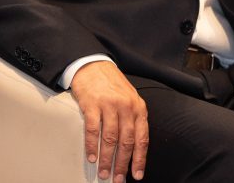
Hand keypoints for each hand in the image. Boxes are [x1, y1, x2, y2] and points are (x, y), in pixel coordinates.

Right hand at [71, 61, 147, 181]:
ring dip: (107, 159)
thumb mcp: (129, 98)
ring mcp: (109, 105)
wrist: (92, 64)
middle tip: (118, 178)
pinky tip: (91, 155)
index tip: (137, 175)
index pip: (142, 138)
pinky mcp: (92, 104)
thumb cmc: (111, 83)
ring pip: (110, 139)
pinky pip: (93, 129)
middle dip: (122, 164)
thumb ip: (133, 119)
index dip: (140, 159)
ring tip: (103, 171)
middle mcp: (126, 107)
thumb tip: (132, 147)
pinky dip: (92, 145)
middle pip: (126, 142)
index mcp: (138, 108)